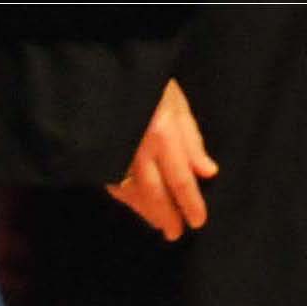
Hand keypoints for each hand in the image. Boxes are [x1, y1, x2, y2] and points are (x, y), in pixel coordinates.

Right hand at [105, 78, 218, 240]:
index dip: (190, 204)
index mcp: (162, 135)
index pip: (180, 180)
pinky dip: (128, 198)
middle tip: (176, 234)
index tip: (198, 222)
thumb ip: (192, 140)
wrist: (108, 71)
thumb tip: (208, 172)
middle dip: (166, 216)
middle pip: (154, 194)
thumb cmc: (149, 83)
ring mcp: (115, 155)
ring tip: (159, 223)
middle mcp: (137, 151)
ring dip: (147, 212)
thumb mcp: (177, 103)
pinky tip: (136, 204)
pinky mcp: (98, 156)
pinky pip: (114, 185)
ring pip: (132, 195)